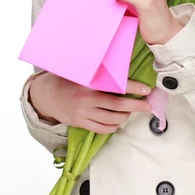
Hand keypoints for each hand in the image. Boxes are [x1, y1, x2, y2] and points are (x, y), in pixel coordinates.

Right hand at [30, 72, 151, 134]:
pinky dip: (112, 127)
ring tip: (130, 112)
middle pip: (118, 105)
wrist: (46, 96)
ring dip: (125, 116)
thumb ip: (96, 71)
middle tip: (147, 106)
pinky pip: (101, 129)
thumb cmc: (66, 80)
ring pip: (112, 119)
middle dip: (136, 106)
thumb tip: (119, 65)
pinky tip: (117, 123)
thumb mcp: (79, 72)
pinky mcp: (81, 123)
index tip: (146, 89)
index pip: (116, 86)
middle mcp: (88, 99)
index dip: (133, 88)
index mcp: (89, 83)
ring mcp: (84, 113)